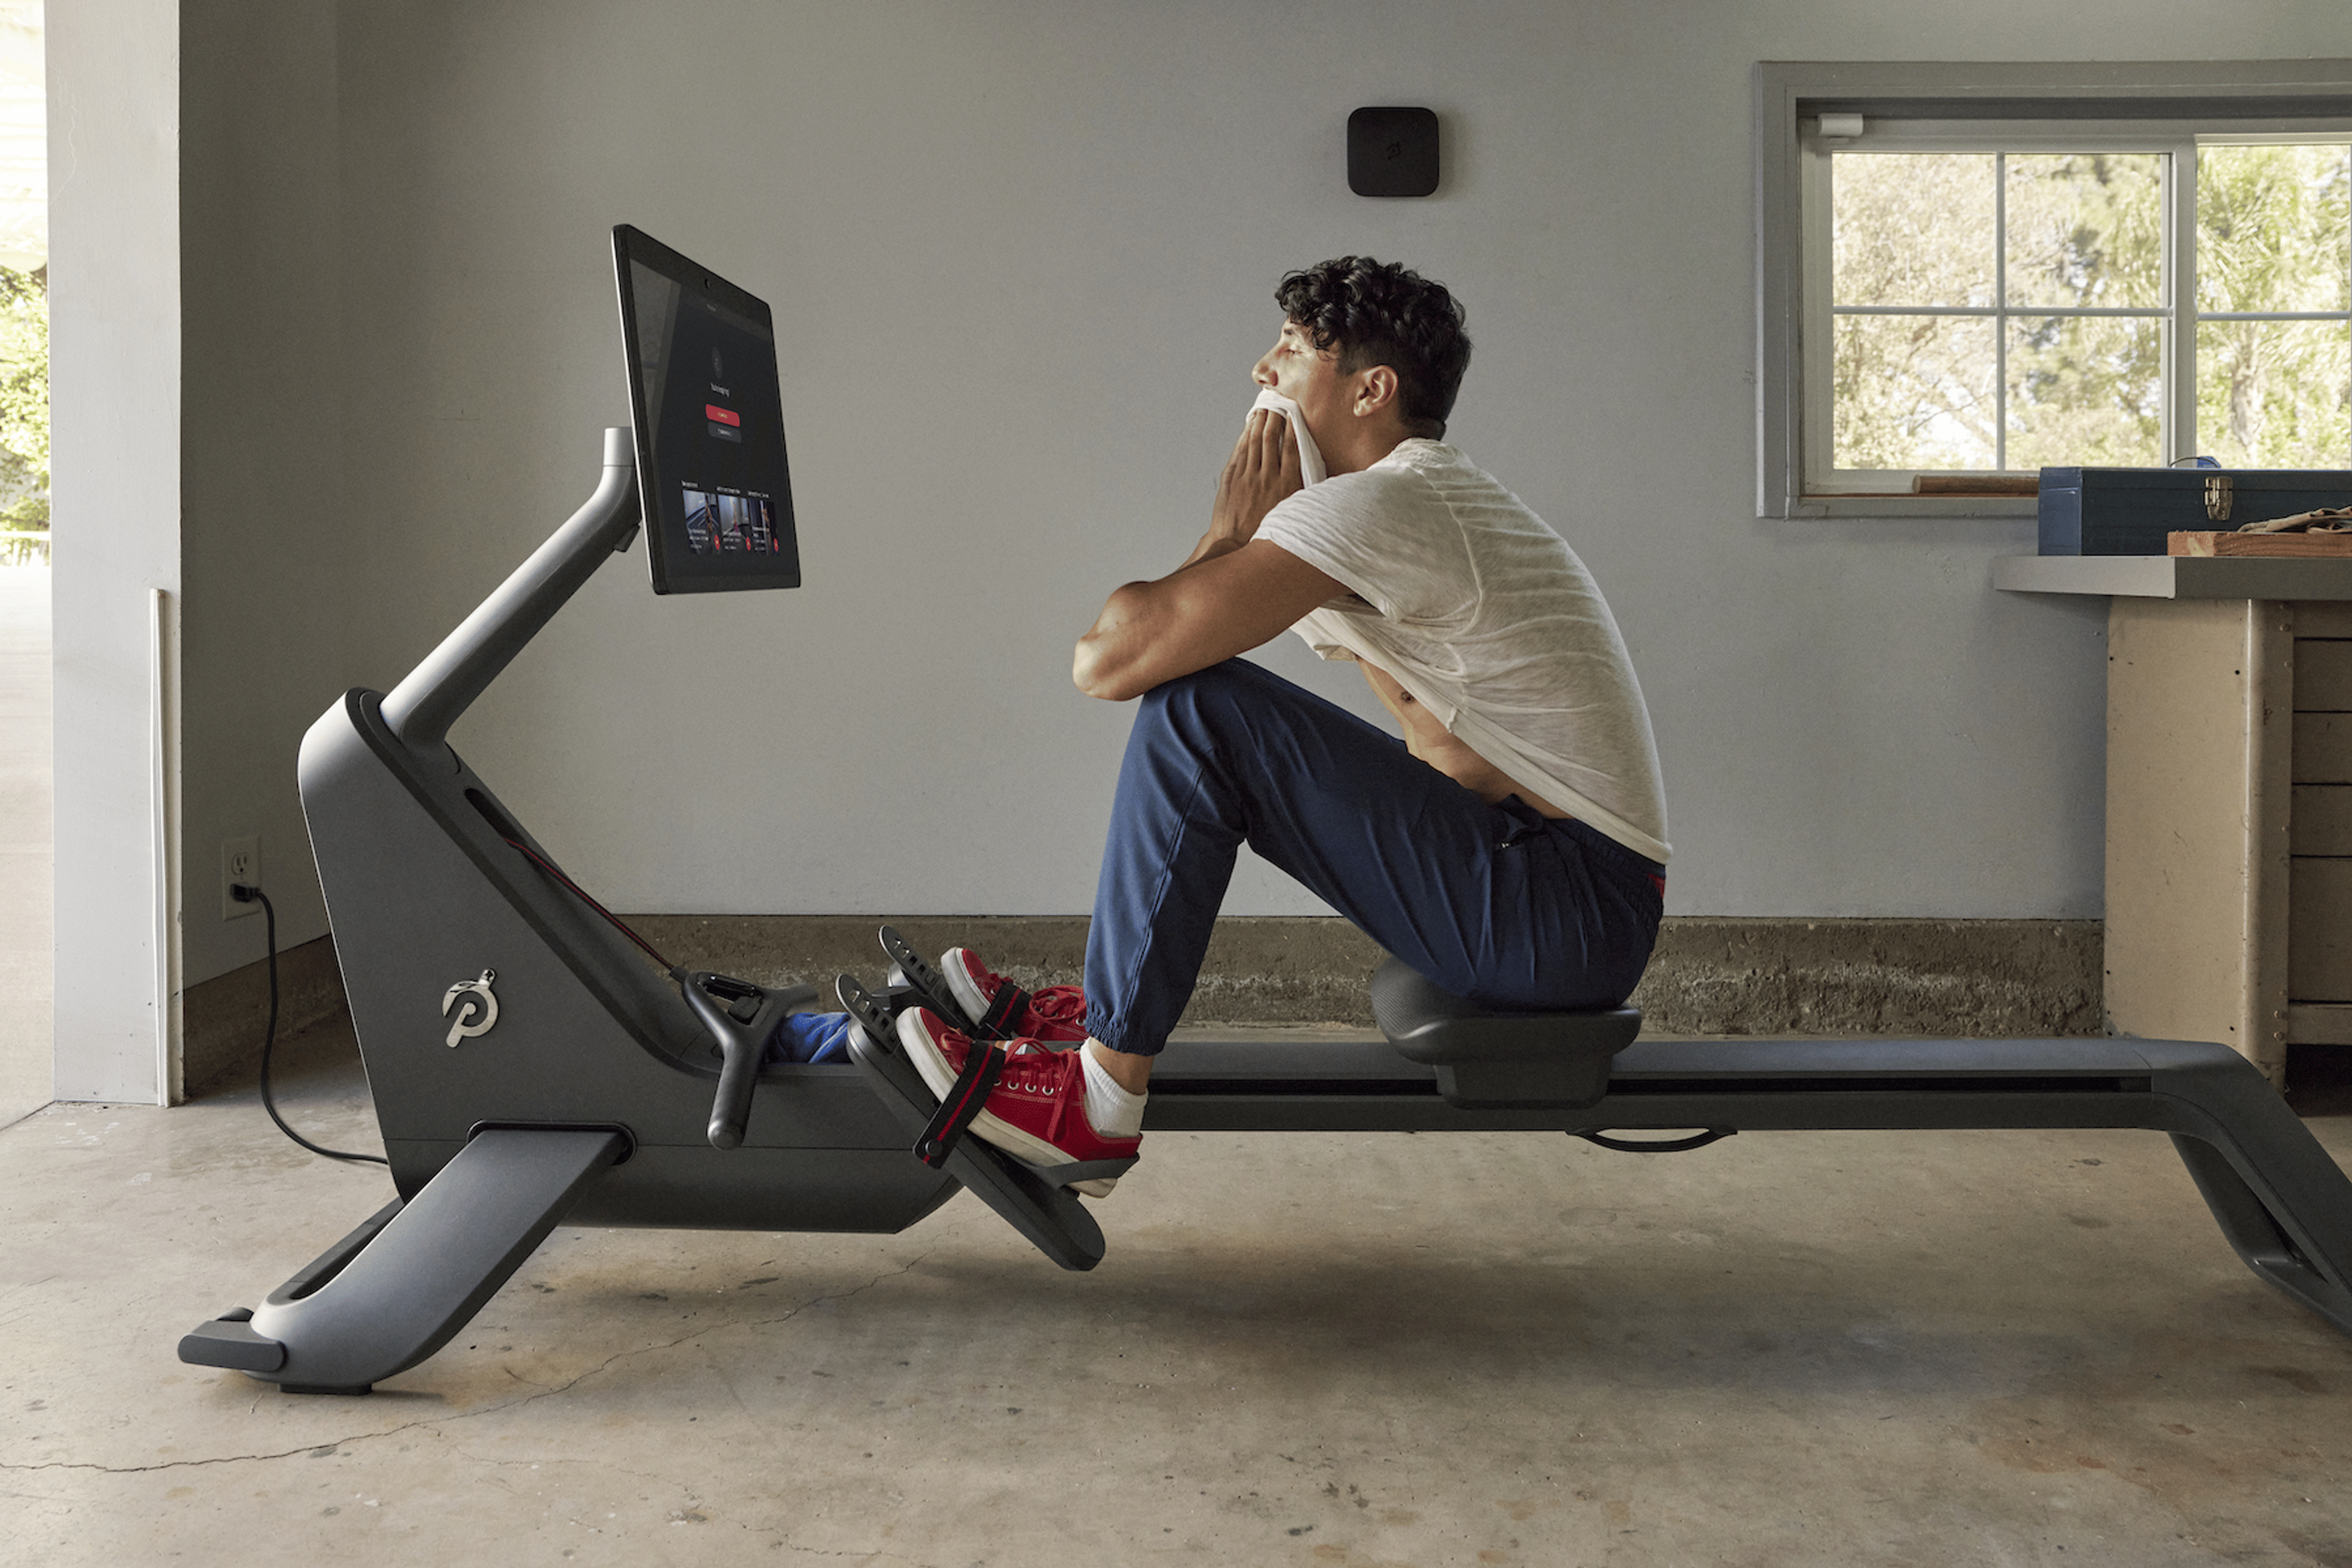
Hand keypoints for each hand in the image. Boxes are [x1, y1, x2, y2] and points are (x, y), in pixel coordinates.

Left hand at [1209, 408, 1304, 546]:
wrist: (1236, 545)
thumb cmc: (1267, 532)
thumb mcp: (1293, 513)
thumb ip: (1303, 492)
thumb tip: (1316, 477)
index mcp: (1287, 484)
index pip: (1291, 446)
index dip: (1291, 427)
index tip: (1293, 414)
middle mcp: (1267, 477)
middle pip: (1271, 439)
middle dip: (1274, 418)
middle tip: (1276, 404)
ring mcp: (1247, 477)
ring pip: (1253, 442)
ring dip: (1258, 424)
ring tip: (1262, 411)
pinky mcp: (1231, 479)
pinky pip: (1239, 453)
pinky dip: (1243, 438)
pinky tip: (1247, 430)